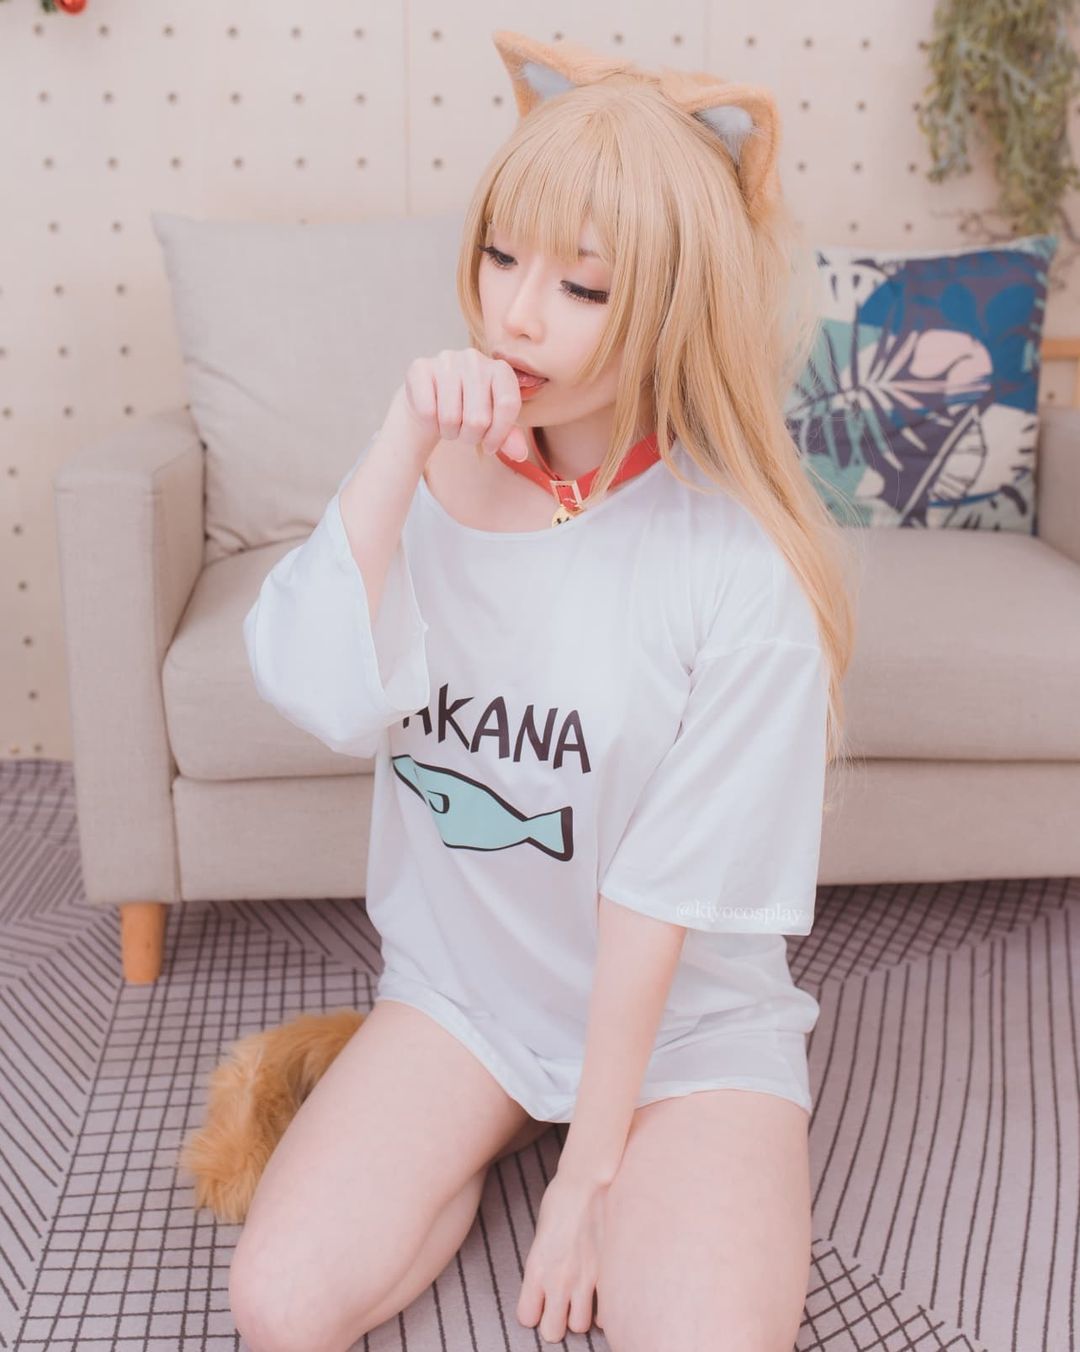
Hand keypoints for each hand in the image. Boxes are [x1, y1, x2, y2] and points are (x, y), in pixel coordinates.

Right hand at [383, 348, 530, 464]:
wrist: (432, 398)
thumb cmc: (468, 410)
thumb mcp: (494, 423)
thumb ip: (510, 438)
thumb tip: (520, 454)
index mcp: (500, 369)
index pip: (508, 405)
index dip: (499, 434)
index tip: (490, 446)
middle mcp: (474, 359)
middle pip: (478, 418)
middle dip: (471, 437)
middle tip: (465, 432)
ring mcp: (446, 360)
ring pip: (450, 418)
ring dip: (450, 432)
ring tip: (449, 424)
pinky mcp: (420, 367)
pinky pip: (428, 411)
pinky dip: (430, 424)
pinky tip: (433, 414)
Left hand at [516, 1168, 607, 1341]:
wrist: (588, 1180)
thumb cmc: (562, 1200)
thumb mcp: (541, 1235)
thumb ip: (542, 1266)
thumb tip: (545, 1286)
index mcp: (537, 1268)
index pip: (527, 1317)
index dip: (533, 1313)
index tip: (539, 1304)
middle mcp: (559, 1279)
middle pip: (553, 1331)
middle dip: (555, 1322)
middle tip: (560, 1308)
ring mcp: (585, 1279)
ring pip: (580, 1326)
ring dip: (580, 1315)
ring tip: (581, 1300)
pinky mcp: (608, 1274)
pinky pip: (606, 1313)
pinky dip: (603, 1309)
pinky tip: (600, 1295)